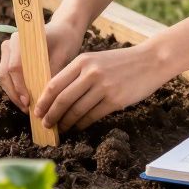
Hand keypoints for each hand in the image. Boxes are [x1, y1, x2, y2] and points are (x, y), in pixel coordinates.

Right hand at [0, 17, 82, 112]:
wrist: (64, 29)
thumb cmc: (65, 40)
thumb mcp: (63, 56)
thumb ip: (52, 73)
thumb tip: (43, 96)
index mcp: (21, 39)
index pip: (15, 67)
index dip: (20, 87)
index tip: (28, 102)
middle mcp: (10, 44)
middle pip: (5, 74)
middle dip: (15, 95)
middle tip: (27, 110)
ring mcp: (8, 51)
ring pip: (4, 78)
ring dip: (14, 94)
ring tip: (27, 108)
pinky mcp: (10, 58)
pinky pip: (8, 77)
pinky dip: (15, 90)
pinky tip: (26, 101)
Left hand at [34, 44, 169, 131]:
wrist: (151, 61)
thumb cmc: (121, 62)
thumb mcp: (96, 60)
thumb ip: (77, 74)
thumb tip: (57, 96)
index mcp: (82, 61)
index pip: (55, 84)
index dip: (44, 101)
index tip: (38, 111)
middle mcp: (91, 73)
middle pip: (63, 99)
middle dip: (51, 115)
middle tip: (45, 124)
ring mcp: (103, 87)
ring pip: (77, 110)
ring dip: (66, 122)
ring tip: (61, 129)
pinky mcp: (115, 100)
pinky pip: (92, 116)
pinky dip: (82, 124)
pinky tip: (78, 127)